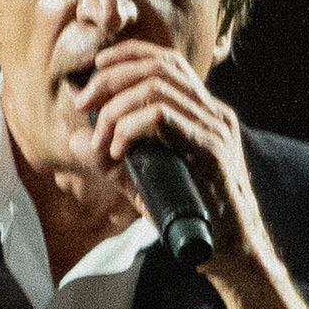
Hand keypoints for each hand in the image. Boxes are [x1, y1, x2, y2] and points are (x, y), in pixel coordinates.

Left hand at [75, 43, 308, 308]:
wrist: (230, 253)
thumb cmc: (192, 219)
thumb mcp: (144, 183)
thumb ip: (113, 160)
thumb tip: (77, 138)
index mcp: (204, 113)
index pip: (167, 62)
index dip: (128, 55)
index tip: (95, 68)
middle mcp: (214, 113)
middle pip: (158, 67)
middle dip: (111, 78)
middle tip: (83, 102)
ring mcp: (216, 128)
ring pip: (156, 89)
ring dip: (116, 108)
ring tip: (102, 138)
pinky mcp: (211, 149)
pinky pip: (163, 117)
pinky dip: (131, 126)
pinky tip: (118, 147)